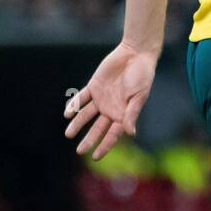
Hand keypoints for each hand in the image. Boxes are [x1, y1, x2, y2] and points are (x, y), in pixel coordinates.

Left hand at [64, 42, 156, 160]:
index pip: (113, 134)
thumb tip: (130, 133)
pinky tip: (68, 113)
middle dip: (89, 139)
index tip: (95, 156)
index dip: (105, 145)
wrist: (136, 53)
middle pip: (97, 128)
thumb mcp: (139, 96)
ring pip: (86, 115)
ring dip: (77, 123)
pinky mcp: (94, 86)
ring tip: (68, 134)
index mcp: (123, 114)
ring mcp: (101, 98)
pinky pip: (82, 98)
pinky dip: (75, 105)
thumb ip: (132, 114)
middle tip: (79, 151)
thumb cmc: (142, 75)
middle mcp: (111, 109)